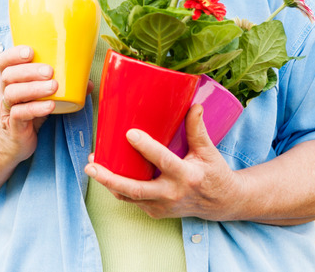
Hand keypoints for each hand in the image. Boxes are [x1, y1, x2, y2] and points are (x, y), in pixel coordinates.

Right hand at [0, 45, 57, 161]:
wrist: (10, 144)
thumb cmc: (27, 112)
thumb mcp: (39, 96)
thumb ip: (59, 87)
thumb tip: (87, 81)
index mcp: (8, 79)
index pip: (4, 62)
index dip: (14, 54)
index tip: (30, 51)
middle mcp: (3, 92)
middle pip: (9, 75)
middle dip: (29, 70)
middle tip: (49, 70)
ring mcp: (6, 109)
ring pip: (13, 94)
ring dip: (34, 88)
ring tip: (54, 86)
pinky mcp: (12, 126)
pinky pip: (20, 115)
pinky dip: (36, 108)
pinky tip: (50, 106)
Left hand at [84, 105, 244, 220]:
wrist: (222, 203)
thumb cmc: (214, 173)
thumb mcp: (208, 150)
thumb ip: (197, 128)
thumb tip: (193, 104)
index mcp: (187, 176)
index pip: (163, 161)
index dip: (146, 148)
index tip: (129, 133)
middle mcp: (172, 194)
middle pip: (136, 189)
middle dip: (111, 178)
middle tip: (91, 165)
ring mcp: (163, 206)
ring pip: (130, 197)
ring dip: (109, 183)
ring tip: (92, 166)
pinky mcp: (156, 211)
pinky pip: (133, 200)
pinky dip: (118, 188)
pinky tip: (106, 174)